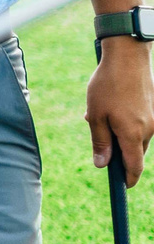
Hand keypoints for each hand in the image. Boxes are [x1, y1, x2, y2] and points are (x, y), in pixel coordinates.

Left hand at [88, 37, 152, 185]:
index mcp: (133, 134)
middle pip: (136, 153)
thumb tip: (102, 164)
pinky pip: (141, 124)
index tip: (122, 186)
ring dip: (120, 135)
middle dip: (119, 153)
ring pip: (137, 137)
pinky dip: (126, 123)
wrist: (128, 57)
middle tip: (100, 144)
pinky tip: (110, 108)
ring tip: (98, 117)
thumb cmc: (108, 86)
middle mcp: (149, 129)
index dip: (128, 178)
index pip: (135, 167)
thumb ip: (100, 141)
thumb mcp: (96, 115)